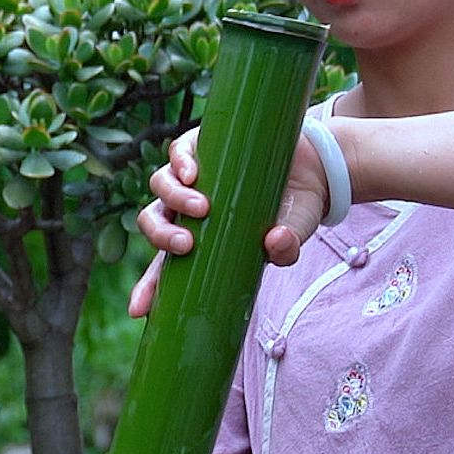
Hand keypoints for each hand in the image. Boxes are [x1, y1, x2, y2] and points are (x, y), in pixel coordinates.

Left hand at [127, 126, 333, 317]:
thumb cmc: (293, 210)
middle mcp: (187, 208)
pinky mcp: (203, 144)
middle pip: (152, 221)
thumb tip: (276, 244)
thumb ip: (285, 247)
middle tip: (186, 245)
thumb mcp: (293, 234)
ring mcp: (192, 175)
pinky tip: (191, 173)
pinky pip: (177, 152)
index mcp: (200, 239)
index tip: (138, 309)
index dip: (149, 286)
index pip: (164, 265)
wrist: (314, 168)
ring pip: (160, 186)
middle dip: (160, 236)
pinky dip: (179, 162)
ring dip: (173, 198)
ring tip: (202, 207)